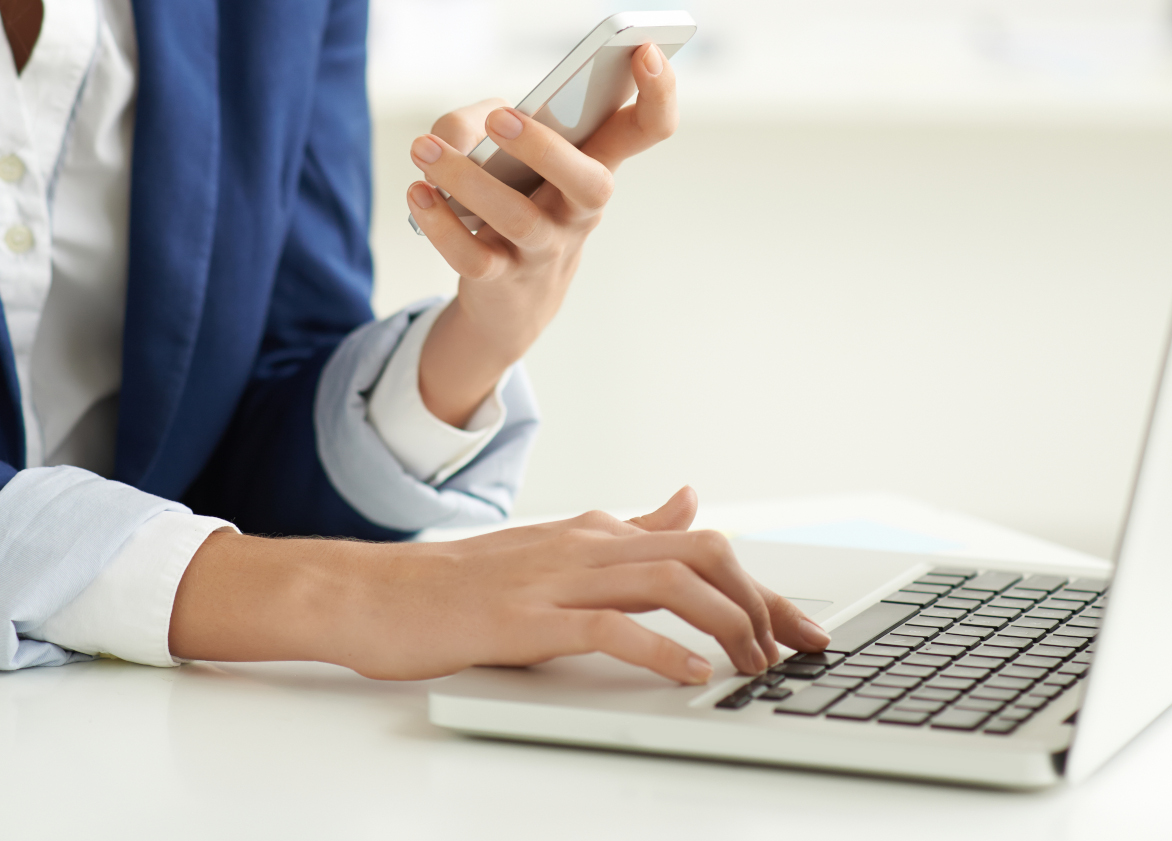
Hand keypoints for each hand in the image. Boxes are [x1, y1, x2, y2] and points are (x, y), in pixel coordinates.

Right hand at [167, 487, 831, 682]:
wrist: (371, 593)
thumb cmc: (460, 583)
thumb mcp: (556, 546)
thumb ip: (628, 527)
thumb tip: (690, 498)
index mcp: (595, 531)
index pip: (700, 543)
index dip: (761, 586)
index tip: (800, 627)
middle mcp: (584, 544)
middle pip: (700, 553)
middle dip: (761, 600)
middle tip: (796, 649)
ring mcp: (554, 578)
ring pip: (666, 580)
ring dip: (725, 622)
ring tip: (754, 663)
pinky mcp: (525, 618)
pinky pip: (608, 626)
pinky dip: (659, 649)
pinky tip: (690, 674)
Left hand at [406, 43, 676, 423]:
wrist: (512, 298)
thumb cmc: (516, 199)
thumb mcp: (508, 153)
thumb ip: (477, 124)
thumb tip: (452, 137)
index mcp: (596, 164)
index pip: (648, 128)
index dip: (659, 92)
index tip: (644, 50)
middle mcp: (580, 209)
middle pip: (592, 184)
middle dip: (547, 148)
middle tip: (500, 117)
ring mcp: (545, 248)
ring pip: (519, 219)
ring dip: (467, 180)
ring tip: (424, 149)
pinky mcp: (503, 279)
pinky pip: (474, 256)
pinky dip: (441, 224)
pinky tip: (419, 193)